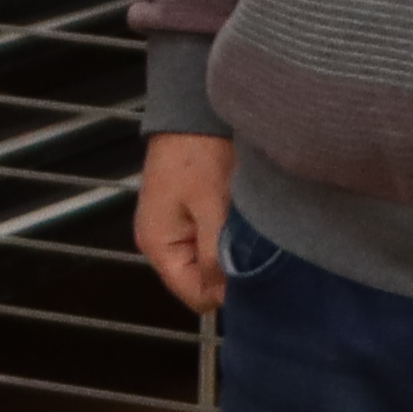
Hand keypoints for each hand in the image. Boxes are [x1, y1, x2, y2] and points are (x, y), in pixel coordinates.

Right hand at [135, 129, 236, 316]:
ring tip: (245, 234)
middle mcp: (159, 244)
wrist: (192, 115)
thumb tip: (227, 295)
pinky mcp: (184, 218)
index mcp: (158, 246)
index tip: (253, 274)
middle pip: (199, 282)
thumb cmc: (200, 157)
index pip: (194, 296)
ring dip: (226, 254)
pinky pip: (207, 244)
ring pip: (206, 264)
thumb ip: (216, 254)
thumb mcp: (212, 207)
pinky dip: (223, 239)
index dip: (225, 292)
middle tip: (253, 252)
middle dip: (227, 272)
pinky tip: (238, 224)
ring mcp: (171, 231)